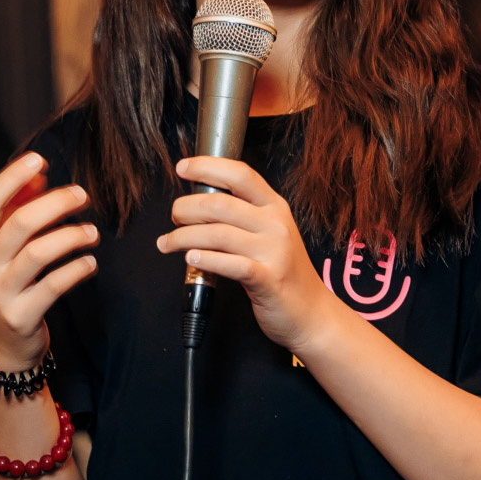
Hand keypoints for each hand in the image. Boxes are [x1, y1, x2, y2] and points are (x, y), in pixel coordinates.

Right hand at [0, 151, 98, 369]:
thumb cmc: (4, 285)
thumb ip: (14, 212)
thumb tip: (40, 176)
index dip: (11, 177)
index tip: (39, 159)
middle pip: (19, 223)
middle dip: (56, 203)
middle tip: (82, 195)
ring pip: (39, 253)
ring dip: (72, 236)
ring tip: (92, 232)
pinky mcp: (21, 316)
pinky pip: (55, 285)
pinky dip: (77, 269)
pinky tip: (90, 262)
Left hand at [157, 155, 336, 355]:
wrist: (312, 312)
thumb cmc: (284, 272)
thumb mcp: (272, 234)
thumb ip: (244, 217)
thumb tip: (199, 204)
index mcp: (275, 207)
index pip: (240, 175)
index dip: (207, 167)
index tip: (183, 168)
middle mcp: (275, 225)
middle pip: (220, 204)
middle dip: (186, 208)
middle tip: (174, 217)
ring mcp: (273, 252)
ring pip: (218, 234)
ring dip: (184, 237)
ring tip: (168, 243)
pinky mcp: (267, 280)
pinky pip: (229, 264)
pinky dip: (204, 259)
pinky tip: (190, 259)